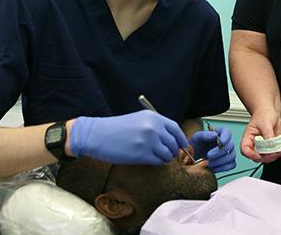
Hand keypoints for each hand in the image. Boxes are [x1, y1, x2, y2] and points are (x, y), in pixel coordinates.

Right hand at [69, 110, 188, 164]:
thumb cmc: (117, 128)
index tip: (183, 145)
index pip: (175, 128)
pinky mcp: (142, 155)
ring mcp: (148, 141)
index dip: (181, 139)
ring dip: (165, 158)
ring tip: (157, 157)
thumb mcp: (139, 119)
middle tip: (168, 154)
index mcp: (153, 117)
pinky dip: (158, 162)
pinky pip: (158, 161)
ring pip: (168, 154)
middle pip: (174, 142)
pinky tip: (150, 160)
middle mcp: (153, 128)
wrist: (97, 135)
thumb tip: (172, 138)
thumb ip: (156, 126)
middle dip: (173, 150)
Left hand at [189, 127, 236, 172]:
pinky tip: (213, 168)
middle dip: (219, 152)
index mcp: (219, 133)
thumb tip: (215, 135)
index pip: (227, 132)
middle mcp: (226, 142)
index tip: (221, 142)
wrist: (192, 159)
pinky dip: (223, 167)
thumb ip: (204, 135)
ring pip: (232, 156)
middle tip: (208, 156)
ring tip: (208, 163)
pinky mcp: (228, 162)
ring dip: (220, 161)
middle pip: (230, 145)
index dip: (226, 137)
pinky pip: (232, 165)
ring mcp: (228, 152)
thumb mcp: (196, 139)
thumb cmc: (195, 146)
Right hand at [241, 112, 280, 163]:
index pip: (245, 150)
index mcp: (248, 138)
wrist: (271, 111)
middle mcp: (255, 144)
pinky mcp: (271, 146)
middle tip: (273, 151)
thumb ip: (268, 136)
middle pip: (257, 157)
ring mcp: (263, 146)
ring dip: (274, 155)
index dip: (252, 155)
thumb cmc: (263, 114)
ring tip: (279, 147)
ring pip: (266, 158)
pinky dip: (279, 152)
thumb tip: (271, 145)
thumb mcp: (265, 123)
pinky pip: (274, 154)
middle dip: (266, 157)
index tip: (261, 154)